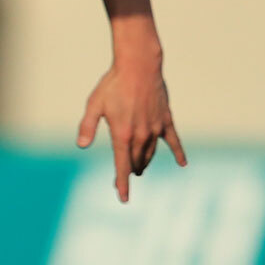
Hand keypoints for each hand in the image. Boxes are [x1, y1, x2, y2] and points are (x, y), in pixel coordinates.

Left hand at [76, 56, 185, 202]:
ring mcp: (155, 129)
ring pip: (150, 153)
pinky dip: (178, 153)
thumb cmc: (113, 84)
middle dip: (130, 172)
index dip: (121, 183)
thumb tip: (81, 145)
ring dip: (144, 163)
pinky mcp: (165, 120)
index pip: (122, 166)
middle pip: (136, 161)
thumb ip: (87, 125)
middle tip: (125, 177)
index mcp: (121, 134)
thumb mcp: (94, 104)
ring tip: (139, 169)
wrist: (138, 66)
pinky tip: (183, 163)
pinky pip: (173, 141)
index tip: (122, 198)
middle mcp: (140, 135)